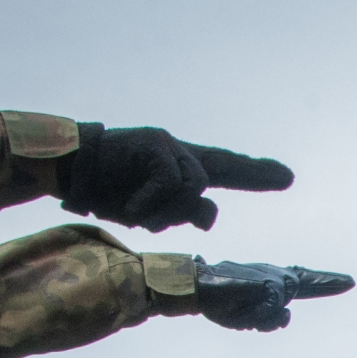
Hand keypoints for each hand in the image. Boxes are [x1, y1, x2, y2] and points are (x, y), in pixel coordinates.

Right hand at [56, 123, 292, 230]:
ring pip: (191, 188)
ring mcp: (167, 144)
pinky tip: (132, 206)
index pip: (224, 168)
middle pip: (211, 179)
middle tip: (237, 190)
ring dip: (164, 212)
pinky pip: (169, 183)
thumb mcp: (150, 211)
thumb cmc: (105, 190)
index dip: (254, 174)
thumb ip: (180, 212)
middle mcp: (178, 152)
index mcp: (178, 168)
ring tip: (136, 214)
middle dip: (222, 190)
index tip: (287, 177)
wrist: (69, 171)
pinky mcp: (154, 143)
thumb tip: (209, 214)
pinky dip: (151, 202)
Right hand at [195, 259, 352, 331]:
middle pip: (306, 287)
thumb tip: (286, 315)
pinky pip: (271, 314)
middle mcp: (278, 277)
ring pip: (281, 316)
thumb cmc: (222, 302)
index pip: (304, 279)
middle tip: (352, 281)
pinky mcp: (274, 286)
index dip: (326, 282)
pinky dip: (255, 316)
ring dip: (261, 320)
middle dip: (329, 283)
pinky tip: (243, 304)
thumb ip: (269, 318)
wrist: (201, 287)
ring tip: (243, 308)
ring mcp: (277, 280)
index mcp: (272, 281)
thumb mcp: (248, 316)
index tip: (349, 282)